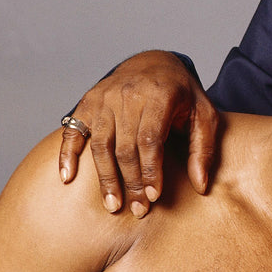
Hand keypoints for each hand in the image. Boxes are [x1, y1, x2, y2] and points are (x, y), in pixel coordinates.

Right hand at [58, 50, 218, 216]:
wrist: (154, 62)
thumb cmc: (183, 94)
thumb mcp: (204, 115)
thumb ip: (204, 149)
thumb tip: (201, 186)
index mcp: (159, 95)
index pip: (150, 140)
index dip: (150, 171)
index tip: (154, 196)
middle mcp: (127, 95)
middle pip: (125, 147)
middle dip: (131, 182)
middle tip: (138, 210)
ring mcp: (103, 98)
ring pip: (100, 144)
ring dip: (105, 178)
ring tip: (113, 204)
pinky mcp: (87, 102)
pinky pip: (73, 131)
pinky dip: (67, 154)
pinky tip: (68, 178)